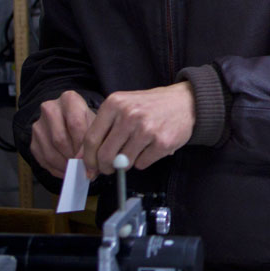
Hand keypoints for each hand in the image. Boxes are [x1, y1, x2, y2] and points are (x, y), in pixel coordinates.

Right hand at [29, 90, 94, 177]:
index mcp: (69, 99)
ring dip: (64, 165)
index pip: (75, 124)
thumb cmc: (87, 120)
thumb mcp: (95, 123)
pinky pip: (42, 159)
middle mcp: (50, 108)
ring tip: (77, 171)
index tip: (91, 159)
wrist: (68, 117)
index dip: (83, 145)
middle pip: (60, 139)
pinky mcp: (32, 140)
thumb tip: (92, 165)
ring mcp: (38, 124)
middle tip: (84, 168)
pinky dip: (56, 169)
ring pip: (50, 152)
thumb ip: (95, 139)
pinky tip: (67, 171)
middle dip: (73, 157)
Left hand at [81, 82, 195, 177]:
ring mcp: (146, 129)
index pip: (91, 139)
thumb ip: (103, 127)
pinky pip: (142, 164)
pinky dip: (143, 161)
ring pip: (123, 162)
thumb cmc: (151, 106)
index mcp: (114, 103)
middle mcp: (129, 115)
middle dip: (104, 167)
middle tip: (108, 168)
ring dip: (125, 164)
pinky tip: (149, 149)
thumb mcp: (123, 106)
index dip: (88, 158)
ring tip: (134, 152)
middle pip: (105, 154)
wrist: (186, 102)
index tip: (89, 167)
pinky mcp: (162, 142)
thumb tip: (83, 157)